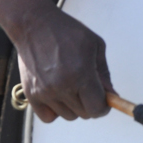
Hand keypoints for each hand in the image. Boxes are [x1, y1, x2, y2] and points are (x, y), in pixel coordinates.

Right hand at [15, 3, 112, 122]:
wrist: (34, 25)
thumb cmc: (67, 31)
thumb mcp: (95, 45)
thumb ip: (104, 73)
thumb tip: (111, 95)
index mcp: (81, 74)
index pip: (97, 108)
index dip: (105, 106)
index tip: (106, 100)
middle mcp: (62, 87)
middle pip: (84, 114)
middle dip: (91, 103)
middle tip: (88, 87)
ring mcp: (45, 93)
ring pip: (68, 116)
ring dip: (74, 106)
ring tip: (71, 85)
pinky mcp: (31, 95)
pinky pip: (49, 117)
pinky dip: (56, 111)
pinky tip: (58, 94)